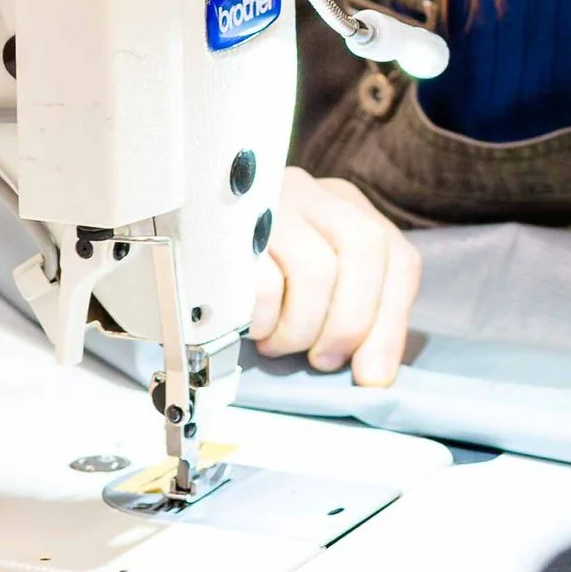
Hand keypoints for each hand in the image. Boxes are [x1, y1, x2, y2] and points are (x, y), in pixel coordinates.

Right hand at [250, 166, 421, 386]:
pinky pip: (263, 281)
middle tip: (323, 360)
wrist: (173, 255)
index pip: (397, 257)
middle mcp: (312, 194)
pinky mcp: (228, 226)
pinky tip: (252, 327)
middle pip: (365, 248)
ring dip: (302, 327)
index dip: (390, 324)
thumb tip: (375, 376)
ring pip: (316, 267)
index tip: (371, 375)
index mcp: (345, 208)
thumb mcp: (311, 292)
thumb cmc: (252, 282)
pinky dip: (265, 319)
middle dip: (351, 322)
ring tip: (279, 344)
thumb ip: (353, 320)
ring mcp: (270, 203)